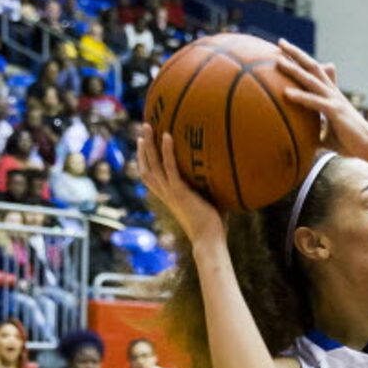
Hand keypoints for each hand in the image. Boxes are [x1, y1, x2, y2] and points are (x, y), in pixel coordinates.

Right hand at [139, 124, 223, 247]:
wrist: (209, 242)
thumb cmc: (213, 226)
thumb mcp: (207, 202)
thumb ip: (208, 188)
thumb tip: (225, 173)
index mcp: (169, 197)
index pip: (149, 177)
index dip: (144, 161)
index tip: (142, 145)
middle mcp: (165, 194)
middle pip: (146, 167)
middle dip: (143, 148)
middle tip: (143, 128)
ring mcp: (171, 192)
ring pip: (153, 164)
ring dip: (149, 144)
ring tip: (147, 125)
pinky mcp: (180, 192)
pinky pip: (170, 168)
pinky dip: (168, 151)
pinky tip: (168, 135)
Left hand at [276, 42, 367, 157]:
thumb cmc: (350, 143)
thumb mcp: (327, 135)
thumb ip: (315, 132)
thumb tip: (301, 139)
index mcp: (331, 95)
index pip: (315, 72)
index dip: (301, 61)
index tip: (286, 51)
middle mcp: (332, 93)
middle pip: (313, 67)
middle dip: (296, 54)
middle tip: (281, 42)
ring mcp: (334, 100)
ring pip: (311, 79)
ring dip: (294, 69)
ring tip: (277, 61)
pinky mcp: (335, 111)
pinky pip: (315, 101)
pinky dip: (301, 96)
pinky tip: (286, 92)